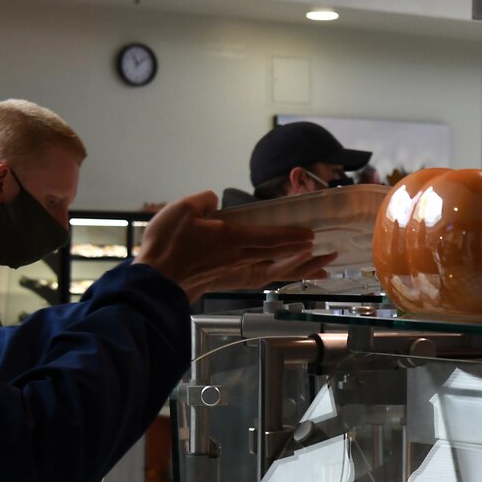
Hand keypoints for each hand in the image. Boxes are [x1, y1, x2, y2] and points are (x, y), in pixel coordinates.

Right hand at [134, 191, 334, 297]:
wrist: (156, 281)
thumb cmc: (166, 246)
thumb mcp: (182, 210)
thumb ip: (204, 201)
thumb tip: (214, 200)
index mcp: (232, 238)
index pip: (271, 237)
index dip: (293, 236)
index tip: (311, 236)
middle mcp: (239, 257)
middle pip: (279, 254)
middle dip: (303, 252)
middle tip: (325, 251)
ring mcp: (235, 271)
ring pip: (275, 268)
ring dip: (300, 267)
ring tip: (321, 269)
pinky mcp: (227, 280)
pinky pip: (262, 278)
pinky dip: (279, 276)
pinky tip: (284, 276)